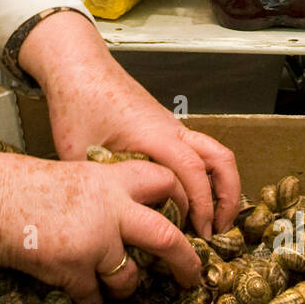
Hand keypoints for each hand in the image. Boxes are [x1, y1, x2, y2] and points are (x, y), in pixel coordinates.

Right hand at [0, 146, 200, 303]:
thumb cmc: (28, 187)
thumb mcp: (78, 175)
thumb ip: (109, 193)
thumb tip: (137, 218)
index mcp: (113, 180)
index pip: (165, 182)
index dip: (182, 201)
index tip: (190, 220)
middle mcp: (111, 210)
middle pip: (166, 237)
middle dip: (186, 261)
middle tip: (193, 277)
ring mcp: (94, 242)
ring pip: (130, 278)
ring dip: (126, 287)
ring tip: (115, 285)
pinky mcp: (74, 269)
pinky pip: (94, 297)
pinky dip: (92, 301)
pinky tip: (84, 295)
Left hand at [18, 11, 240, 237]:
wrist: (78, 68)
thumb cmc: (77, 104)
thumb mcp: (78, 152)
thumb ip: (100, 186)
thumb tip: (109, 221)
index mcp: (153, 135)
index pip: (193, 172)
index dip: (202, 206)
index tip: (200, 235)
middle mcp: (171, 129)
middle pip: (220, 160)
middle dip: (227, 198)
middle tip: (216, 232)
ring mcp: (171, 126)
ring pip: (215, 152)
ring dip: (221, 185)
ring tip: (211, 218)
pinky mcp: (164, 126)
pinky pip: (198, 150)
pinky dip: (204, 174)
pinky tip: (188, 197)